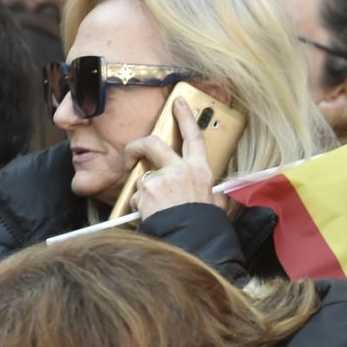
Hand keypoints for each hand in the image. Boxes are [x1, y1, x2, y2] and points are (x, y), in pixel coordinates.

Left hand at [128, 98, 219, 218]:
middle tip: (132, 154)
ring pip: (143, 179)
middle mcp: (181, 171)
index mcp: (200, 171)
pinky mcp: (146, 192)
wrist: (192, 243)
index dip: (185, 117)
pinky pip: (137, 198)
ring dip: (145, 195)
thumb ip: (208, 192)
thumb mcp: (214, 204)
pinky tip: (153, 217)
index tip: (177, 103)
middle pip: (154, 144)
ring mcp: (161, 180)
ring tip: (158, 211)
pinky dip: (141, 208)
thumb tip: (211, 193)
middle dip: (138, 146)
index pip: (193, 137)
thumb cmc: (204, 227)